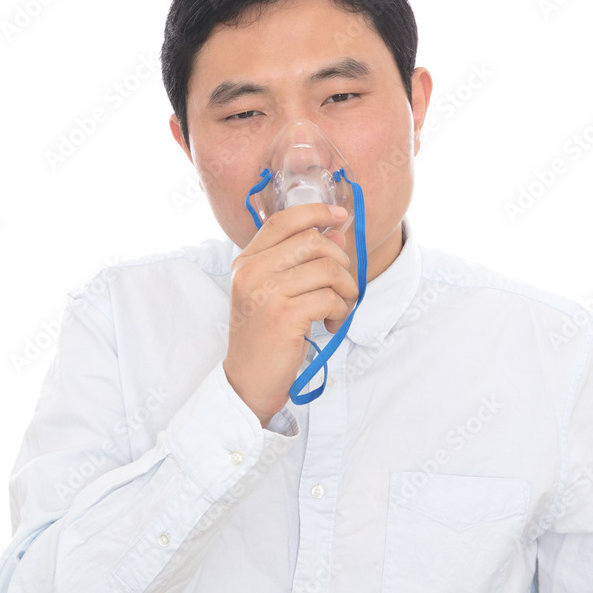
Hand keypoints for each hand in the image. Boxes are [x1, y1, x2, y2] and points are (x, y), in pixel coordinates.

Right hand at [223, 203, 357, 426]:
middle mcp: (252, 272)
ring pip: (327, 269)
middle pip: (312, 242)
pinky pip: (329, 297)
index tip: (339, 216)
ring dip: (345, 289)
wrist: (247, 381)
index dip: (314, 212)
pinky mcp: (283, 316)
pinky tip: (330, 323)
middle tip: (342, 286)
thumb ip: (301, 261)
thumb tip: (336, 234)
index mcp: (246, 262)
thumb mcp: (275, 293)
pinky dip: (340, 310)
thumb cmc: (264, 337)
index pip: (282, 221)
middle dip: (340, 261)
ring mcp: (266, 293)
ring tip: (339, 307)